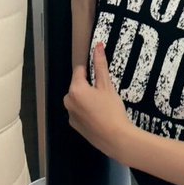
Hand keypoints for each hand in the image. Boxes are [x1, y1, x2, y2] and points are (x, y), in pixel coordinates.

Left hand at [63, 42, 131, 158]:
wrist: (115, 138)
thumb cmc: (112, 110)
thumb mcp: (107, 86)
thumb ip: (100, 65)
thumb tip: (97, 46)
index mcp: (75, 89)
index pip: (80, 70)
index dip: (92, 71)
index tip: (101, 78)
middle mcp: (68, 101)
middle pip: (78, 85)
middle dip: (90, 86)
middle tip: (105, 93)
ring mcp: (70, 114)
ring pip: (79, 98)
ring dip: (88, 98)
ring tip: (104, 105)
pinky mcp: (74, 125)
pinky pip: (79, 111)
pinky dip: (87, 110)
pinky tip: (100, 115)